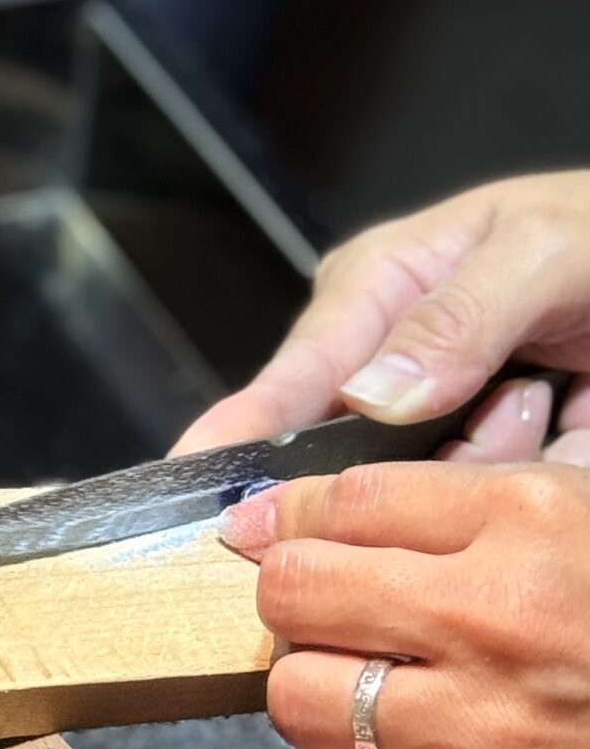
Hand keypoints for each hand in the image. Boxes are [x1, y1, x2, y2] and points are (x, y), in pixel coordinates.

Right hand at [177, 172, 589, 461]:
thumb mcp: (539, 250)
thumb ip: (457, 317)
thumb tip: (367, 394)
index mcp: (375, 285)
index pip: (296, 373)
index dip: (243, 430)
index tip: (197, 476)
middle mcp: (390, 356)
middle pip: (364, 452)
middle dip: (442, 449)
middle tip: (524, 398)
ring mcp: (439, 410)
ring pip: (435, 486)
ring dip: (503, 452)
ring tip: (555, 391)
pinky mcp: (492, 450)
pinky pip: (491, 498)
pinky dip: (535, 468)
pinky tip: (567, 413)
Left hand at [221, 462, 589, 748]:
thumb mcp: (575, 503)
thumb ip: (457, 487)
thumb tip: (313, 497)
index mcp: (523, 520)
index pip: (344, 498)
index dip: (289, 509)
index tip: (271, 523)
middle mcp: (496, 620)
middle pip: (298, 589)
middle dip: (290, 591)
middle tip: (320, 604)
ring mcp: (493, 733)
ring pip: (302, 700)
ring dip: (302, 692)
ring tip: (346, 684)